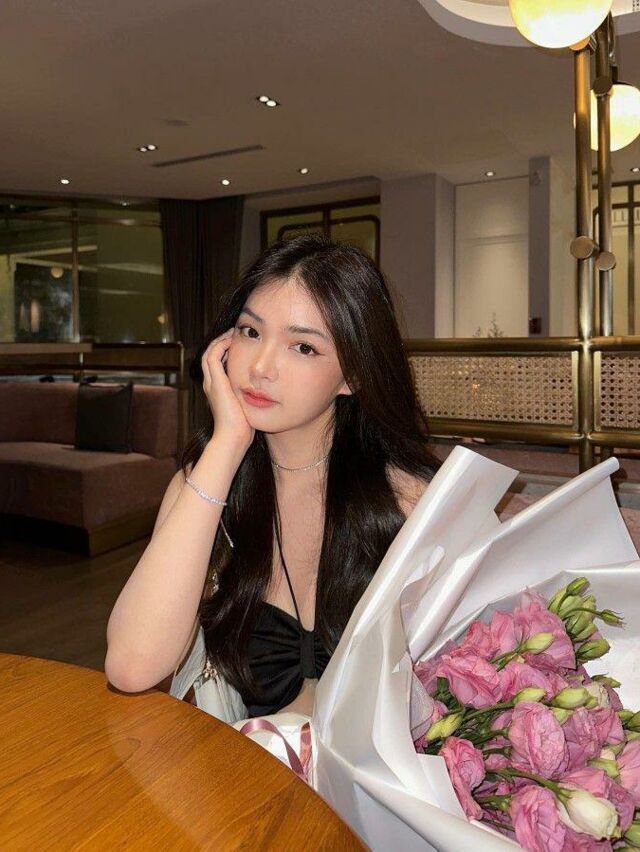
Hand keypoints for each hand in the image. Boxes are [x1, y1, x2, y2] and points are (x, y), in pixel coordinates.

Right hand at [201, 328, 254, 452]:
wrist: (233, 437)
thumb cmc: (243, 427)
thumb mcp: (248, 407)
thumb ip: (252, 397)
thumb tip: (266, 392)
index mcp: (217, 390)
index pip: (217, 364)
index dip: (226, 352)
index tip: (240, 344)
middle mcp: (211, 384)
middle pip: (210, 355)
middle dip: (222, 343)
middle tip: (234, 333)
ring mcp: (211, 383)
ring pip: (209, 353)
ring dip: (220, 340)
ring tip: (233, 332)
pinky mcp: (215, 382)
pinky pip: (212, 356)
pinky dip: (220, 345)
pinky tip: (232, 340)